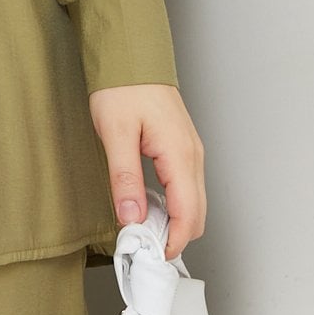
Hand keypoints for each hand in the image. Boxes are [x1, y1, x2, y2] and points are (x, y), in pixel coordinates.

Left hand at [88, 84, 206, 258]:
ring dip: (173, 223)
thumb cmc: (123, 88)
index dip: (173, 243)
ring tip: (141, 233)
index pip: (188, 215)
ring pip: (193, 203)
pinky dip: (172, 207)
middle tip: (142, 250)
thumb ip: (125, 178)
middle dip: (175, 238)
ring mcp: (191, 153)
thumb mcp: (116, 134)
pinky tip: (147, 209)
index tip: (150, 258)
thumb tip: (132, 216)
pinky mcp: (182, 150)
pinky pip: (185, 189)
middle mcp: (193, 156)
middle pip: (197, 214)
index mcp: (180, 154)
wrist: (130, 56)